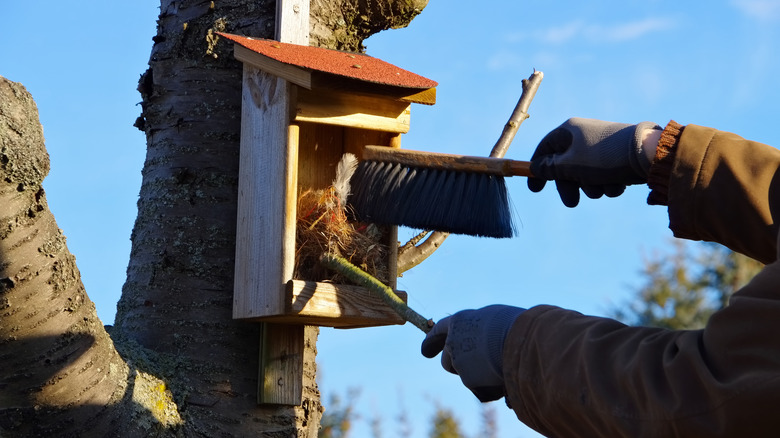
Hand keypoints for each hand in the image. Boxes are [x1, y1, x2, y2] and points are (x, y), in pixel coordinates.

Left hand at [421, 305, 524, 401]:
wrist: (520, 341)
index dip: (432, 341)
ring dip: (479, 376)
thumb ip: (482, 332)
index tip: (425, 352)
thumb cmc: (515, 325)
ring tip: (502, 367)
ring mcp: (460, 363)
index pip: (439, 330)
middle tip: (473, 368)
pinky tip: (506, 378)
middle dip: (456, 365)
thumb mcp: (496, 320)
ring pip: (466, 376)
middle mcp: (453, 342)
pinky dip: (492, 388)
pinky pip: (482, 389)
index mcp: (459, 321)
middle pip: (447, 360)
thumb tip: (484, 347)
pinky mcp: (470, 381)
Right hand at [528, 118, 660, 206]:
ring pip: (587, 174)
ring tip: (605, 188)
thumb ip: (549, 168)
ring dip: (593, 187)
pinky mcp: (618, 156)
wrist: (648, 154)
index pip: (544, 149)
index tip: (535, 190)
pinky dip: (609, 183)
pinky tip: (619, 184)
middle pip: (566, 166)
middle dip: (571, 186)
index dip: (537, 170)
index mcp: (569, 131)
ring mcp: (601, 146)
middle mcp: (584, 136)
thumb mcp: (570, 165)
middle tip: (573, 203)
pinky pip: (605, 175)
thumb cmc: (604, 158)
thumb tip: (536, 168)